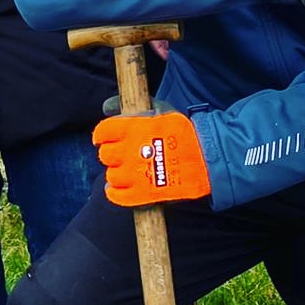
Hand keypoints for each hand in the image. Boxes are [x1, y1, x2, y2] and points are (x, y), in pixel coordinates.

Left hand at [92, 109, 209, 206]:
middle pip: (105, 155)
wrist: (204, 158)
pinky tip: (117, 188)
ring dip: (116, 173)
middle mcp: (129, 151)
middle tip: (121, 155)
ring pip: (111, 175)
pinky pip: (117, 196)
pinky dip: (114, 192)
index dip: (101, 136)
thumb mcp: (159, 110)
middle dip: (111, 154)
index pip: (103, 132)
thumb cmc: (182, 132)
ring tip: (126, 170)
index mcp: (131, 129)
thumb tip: (106, 107)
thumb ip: (132, 109)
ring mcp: (134, 175)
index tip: (103, 139)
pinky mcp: (141, 194)